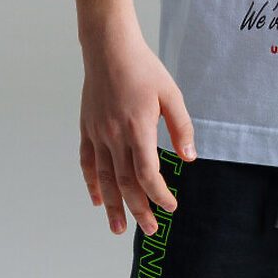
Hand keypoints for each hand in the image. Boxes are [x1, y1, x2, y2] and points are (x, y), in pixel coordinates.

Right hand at [79, 17, 196, 237]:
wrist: (108, 48)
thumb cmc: (143, 69)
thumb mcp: (171, 95)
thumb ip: (181, 128)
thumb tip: (190, 158)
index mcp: (138, 128)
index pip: (147, 173)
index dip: (159, 194)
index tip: (170, 206)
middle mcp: (114, 135)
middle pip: (126, 183)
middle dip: (138, 209)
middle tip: (150, 229)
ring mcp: (98, 134)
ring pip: (104, 178)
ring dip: (112, 206)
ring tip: (118, 229)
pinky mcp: (87, 129)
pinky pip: (87, 162)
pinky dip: (92, 183)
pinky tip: (98, 200)